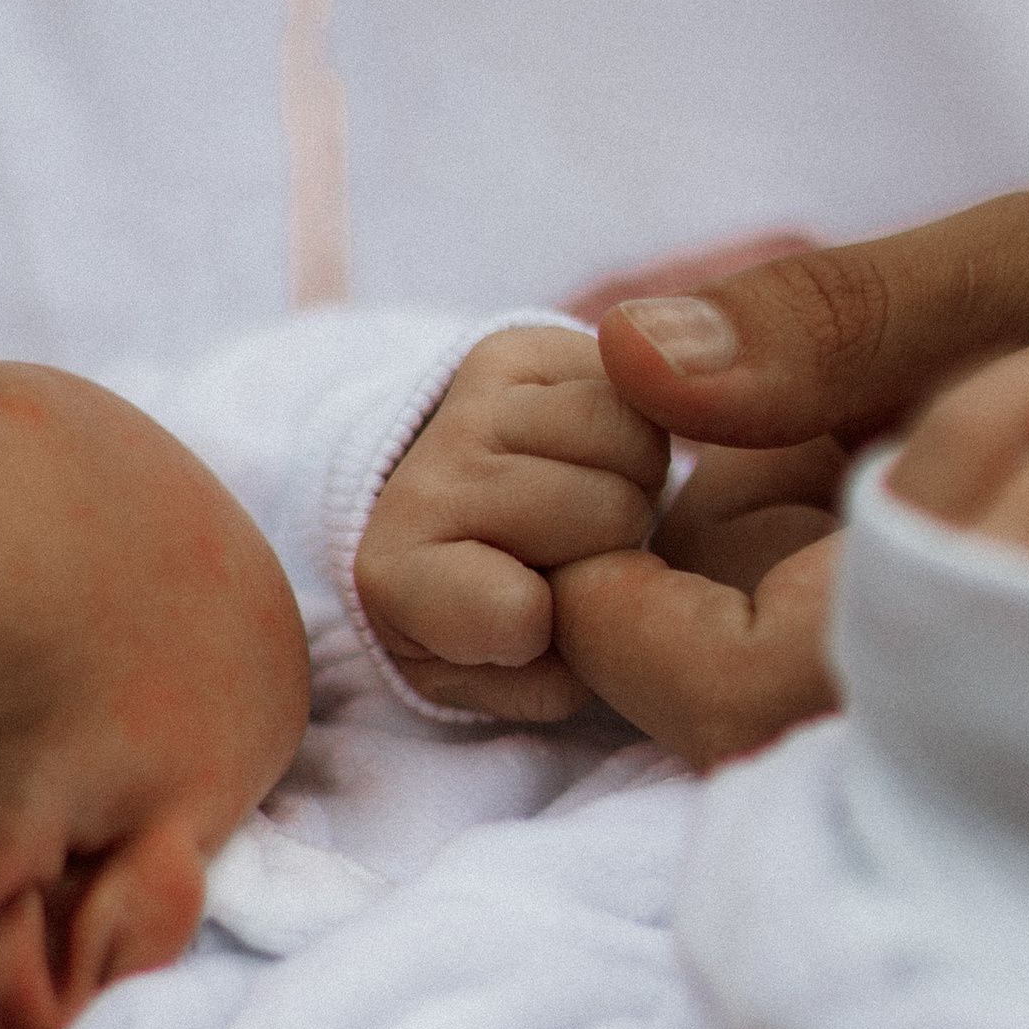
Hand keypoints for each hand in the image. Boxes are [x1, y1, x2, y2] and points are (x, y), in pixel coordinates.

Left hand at [354, 323, 665, 720]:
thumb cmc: (489, 614)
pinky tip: (594, 455)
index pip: (514, 612)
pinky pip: (627, 382)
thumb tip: (620, 573)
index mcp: (394, 578)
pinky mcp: (511, 347)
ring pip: (623, 436)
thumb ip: (562, 670)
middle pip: (603, 514)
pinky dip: (633, 425)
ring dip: (633, 477)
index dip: (550, 626)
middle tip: (575, 554)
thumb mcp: (511, 681)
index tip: (530, 623)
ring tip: (589, 502)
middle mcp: (422, 479)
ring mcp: (465, 405)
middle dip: (614, 545)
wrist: (447, 511)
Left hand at [595, 170, 1028, 752]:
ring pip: (849, 742)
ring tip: (850, 467)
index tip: (610, 510)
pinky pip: (943, 735)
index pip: (735, 694)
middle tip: (734, 454)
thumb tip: (627, 352)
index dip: (626, 623)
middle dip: (706, 602)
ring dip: (802, 609)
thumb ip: (850, 314)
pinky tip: (950, 517)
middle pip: (769, 742)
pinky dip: (896, 631)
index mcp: (1007, 583)